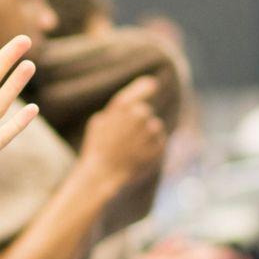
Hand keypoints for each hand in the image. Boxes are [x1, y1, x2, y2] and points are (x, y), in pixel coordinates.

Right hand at [78, 75, 166, 189]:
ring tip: (131, 149)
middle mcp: (138, 116)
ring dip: (146, 135)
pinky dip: (152, 148)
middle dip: (138, 121)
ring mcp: (149, 132)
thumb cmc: (98, 149)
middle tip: (127, 136)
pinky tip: (138, 156)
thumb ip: (114, 112)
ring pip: (155, 127)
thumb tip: (133, 105)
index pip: (136, 93)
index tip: (152, 84)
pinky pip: (160, 142)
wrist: (103, 173)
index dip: (143, 88)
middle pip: (145, 112)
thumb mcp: (98, 124)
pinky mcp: (158, 147)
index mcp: (121, 108)